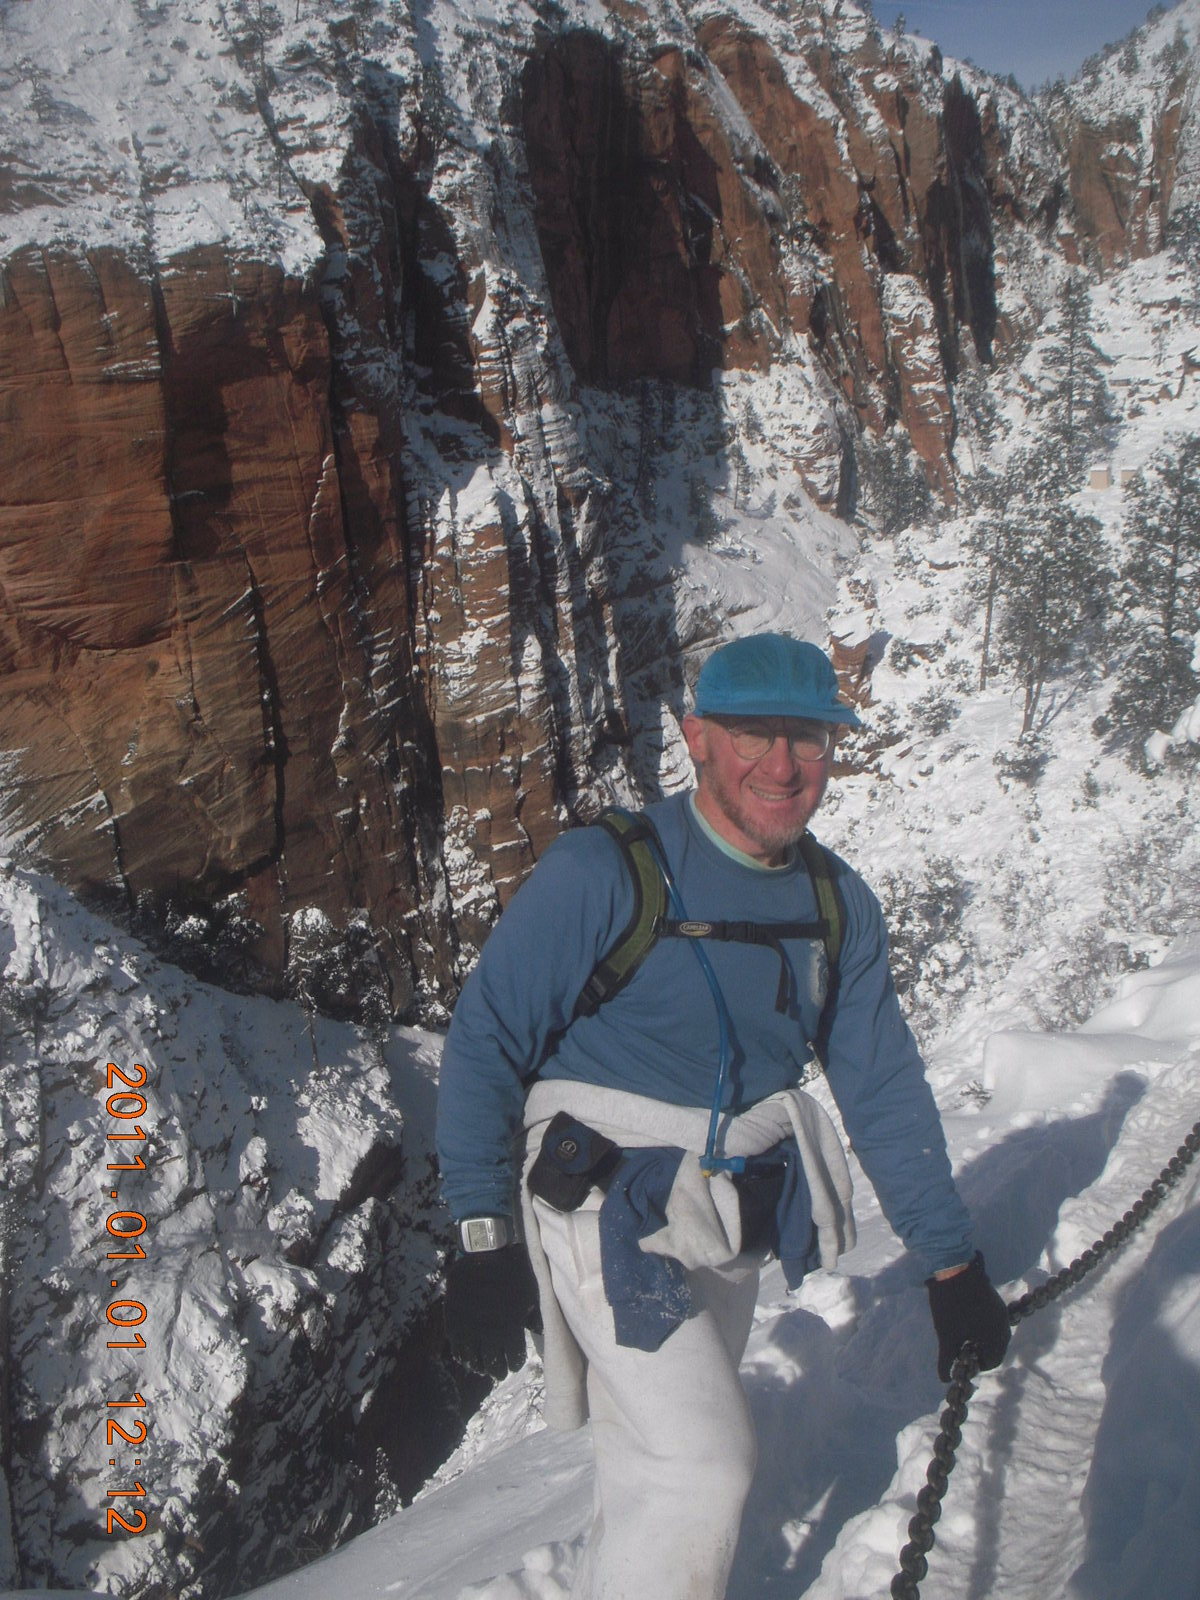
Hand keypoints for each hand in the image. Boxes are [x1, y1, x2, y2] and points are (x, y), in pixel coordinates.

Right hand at [444, 1243, 540, 1378]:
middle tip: (499, 1372)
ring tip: (484, 1367)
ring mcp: (469, 1329)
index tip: (513, 1364)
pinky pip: (458, 1349)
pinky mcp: (454, 1322)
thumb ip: (534, 1313)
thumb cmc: (512, 1269)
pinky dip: (464, 1356)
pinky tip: (469, 1357)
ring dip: (480, 1366)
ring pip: (474, 1360)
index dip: (513, 1363)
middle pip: (493, 1364)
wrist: (481, 1253)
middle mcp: (489, 1332)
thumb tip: (539, 1331)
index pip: (513, 1357)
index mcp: (511, 1326)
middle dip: (498, 1370)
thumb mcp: (530, 1289)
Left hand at [926, 1252, 1010, 1381]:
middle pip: (995, 1348)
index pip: (992, 1361)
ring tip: (961, 1336)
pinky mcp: (994, 1299)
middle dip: (979, 1353)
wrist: (953, 1267)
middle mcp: (1003, 1324)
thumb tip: (944, 1379)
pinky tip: (965, 1322)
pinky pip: (992, 1321)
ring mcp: (1000, 1310)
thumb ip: (946, 1359)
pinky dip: (982, 1327)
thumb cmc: (951, 1305)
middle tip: (960, 1350)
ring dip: (980, 1339)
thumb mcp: (946, 1335)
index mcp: (996, 1336)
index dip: (976, 1366)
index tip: (961, 1362)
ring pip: (994, 1334)